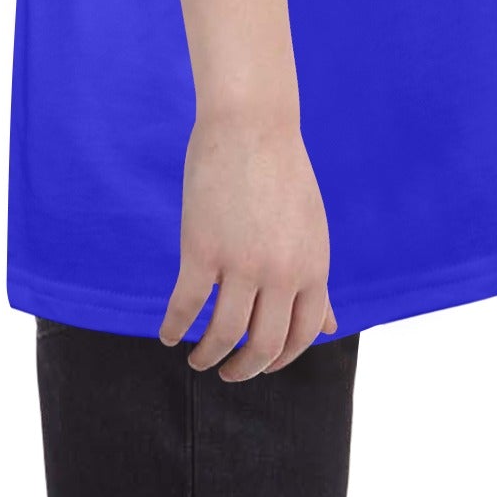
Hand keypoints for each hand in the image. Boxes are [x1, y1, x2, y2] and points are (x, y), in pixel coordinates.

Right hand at [159, 110, 338, 380]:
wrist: (252, 123)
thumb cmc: (282, 172)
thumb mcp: (311, 230)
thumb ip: (315, 282)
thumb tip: (329, 326)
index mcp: (313, 266)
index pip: (302, 336)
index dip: (280, 359)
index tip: (260, 365)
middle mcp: (281, 272)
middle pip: (262, 346)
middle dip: (244, 369)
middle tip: (228, 373)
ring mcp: (241, 262)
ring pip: (223, 334)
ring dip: (207, 356)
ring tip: (198, 359)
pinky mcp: (201, 248)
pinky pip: (186, 306)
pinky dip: (174, 327)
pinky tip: (167, 334)